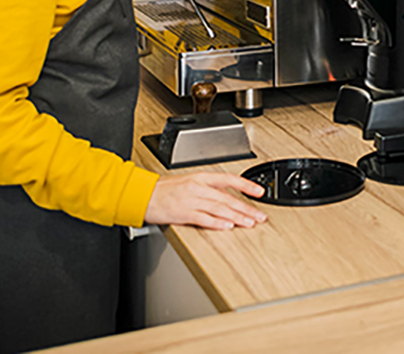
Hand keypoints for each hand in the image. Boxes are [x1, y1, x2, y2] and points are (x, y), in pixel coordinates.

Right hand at [144, 171, 267, 229]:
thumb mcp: (188, 183)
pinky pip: (204, 218)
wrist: (143, 195)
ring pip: (219, 208)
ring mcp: (191, 200)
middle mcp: (198, 187)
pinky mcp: (183, 213)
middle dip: (246, 208)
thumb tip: (225, 197)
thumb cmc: (164, 190)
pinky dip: (217, 223)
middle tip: (260, 216)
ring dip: (237, 217)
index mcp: (200, 178)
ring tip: (250, 222)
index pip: (229, 179)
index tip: (260, 192)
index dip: (246, 185)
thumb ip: (207, 189)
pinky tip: (228, 226)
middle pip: (227, 198)